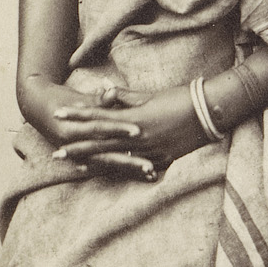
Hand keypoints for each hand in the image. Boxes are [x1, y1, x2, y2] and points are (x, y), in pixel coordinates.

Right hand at [19, 75, 154, 179]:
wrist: (37, 107)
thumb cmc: (62, 99)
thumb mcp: (79, 99)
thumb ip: (98, 99)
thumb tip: (112, 90)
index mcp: (73, 127)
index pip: (99, 128)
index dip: (118, 129)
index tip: (138, 132)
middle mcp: (74, 145)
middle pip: (106, 154)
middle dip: (129, 162)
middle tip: (150, 167)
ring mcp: (76, 155)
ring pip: (108, 166)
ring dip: (129, 171)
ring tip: (151, 174)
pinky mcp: (79, 160)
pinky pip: (102, 169)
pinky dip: (121, 173)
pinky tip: (137, 178)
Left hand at [51, 83, 206, 177]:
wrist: (211, 112)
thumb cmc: (180, 97)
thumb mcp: (150, 95)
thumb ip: (126, 98)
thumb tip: (104, 92)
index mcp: (135, 118)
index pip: (99, 117)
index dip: (77, 116)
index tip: (58, 114)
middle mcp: (139, 138)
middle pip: (101, 143)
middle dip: (77, 148)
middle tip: (56, 152)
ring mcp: (150, 152)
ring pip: (116, 159)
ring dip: (94, 163)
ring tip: (76, 166)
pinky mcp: (162, 160)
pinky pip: (137, 167)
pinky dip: (122, 170)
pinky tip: (108, 174)